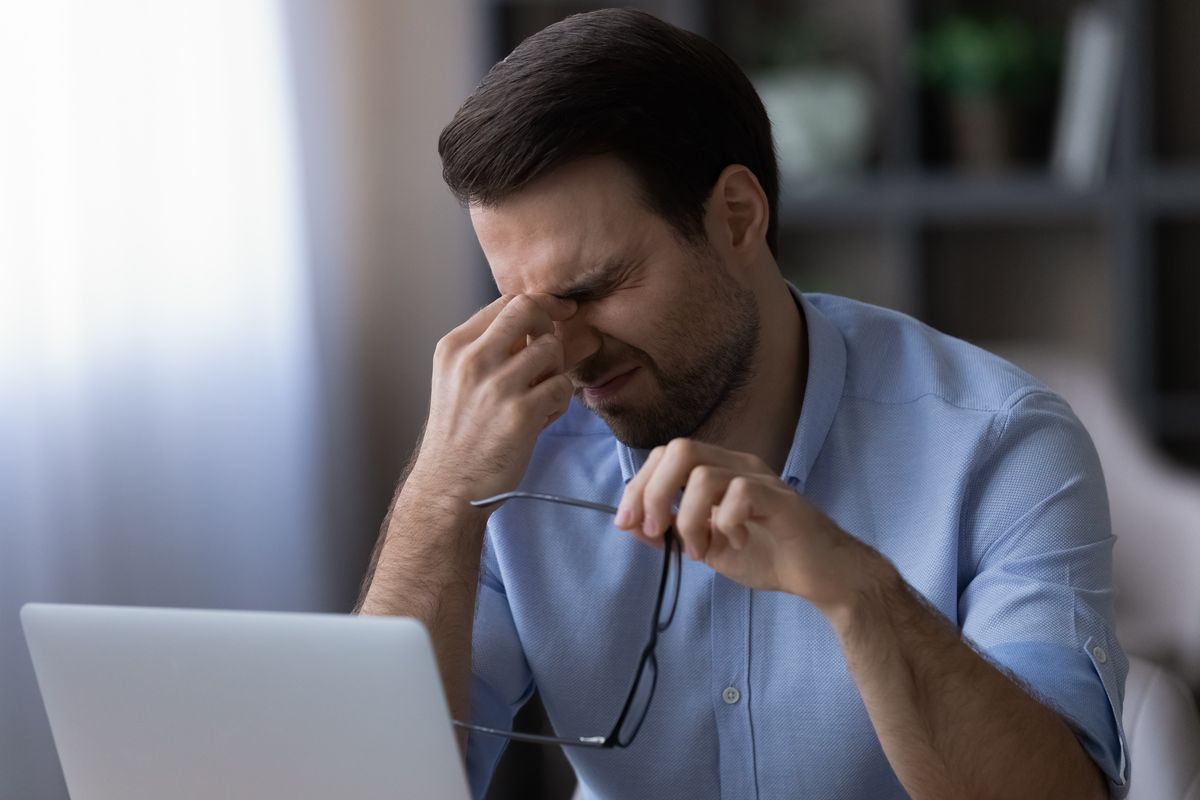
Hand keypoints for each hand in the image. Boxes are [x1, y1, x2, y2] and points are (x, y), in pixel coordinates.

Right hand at [409, 293, 577, 502]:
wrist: (449, 485)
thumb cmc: (460, 433)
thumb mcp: (458, 379)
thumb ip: (493, 349)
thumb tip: (546, 319)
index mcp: (455, 347)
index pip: (506, 301)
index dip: (539, 305)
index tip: (557, 314)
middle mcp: (473, 360)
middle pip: (529, 309)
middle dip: (551, 324)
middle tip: (550, 352)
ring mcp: (497, 386)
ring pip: (552, 348)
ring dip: (556, 370)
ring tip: (541, 394)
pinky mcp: (521, 413)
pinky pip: (563, 385)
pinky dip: (560, 401)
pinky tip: (542, 417)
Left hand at [614, 438, 883, 613]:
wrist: (821, 576)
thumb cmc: (768, 555)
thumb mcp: (707, 547)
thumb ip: (671, 534)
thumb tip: (630, 524)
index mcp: (717, 471)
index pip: (665, 456)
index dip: (639, 486)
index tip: (628, 523)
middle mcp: (736, 465)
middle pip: (680, 450)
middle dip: (654, 492)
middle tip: (655, 531)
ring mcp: (759, 479)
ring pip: (703, 474)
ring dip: (688, 518)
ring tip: (700, 550)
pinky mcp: (780, 499)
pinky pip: (739, 494)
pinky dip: (726, 523)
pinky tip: (737, 543)